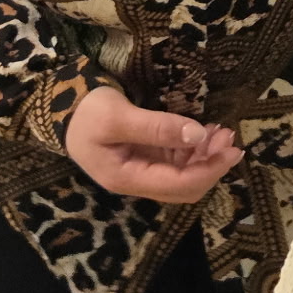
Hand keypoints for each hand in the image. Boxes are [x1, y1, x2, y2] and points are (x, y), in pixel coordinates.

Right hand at [65, 88, 242, 201]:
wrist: (60, 106)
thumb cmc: (86, 111)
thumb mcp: (118, 116)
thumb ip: (157, 128)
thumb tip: (198, 136)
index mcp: (126, 178)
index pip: (178, 185)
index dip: (209, 170)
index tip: (232, 150)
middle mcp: (136, 181)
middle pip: (185, 186)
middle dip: (212, 165)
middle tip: (231, 138)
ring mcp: (141, 170)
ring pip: (184, 174)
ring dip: (207, 157)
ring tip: (224, 132)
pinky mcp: (145, 157)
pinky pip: (177, 161)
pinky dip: (195, 150)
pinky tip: (208, 132)